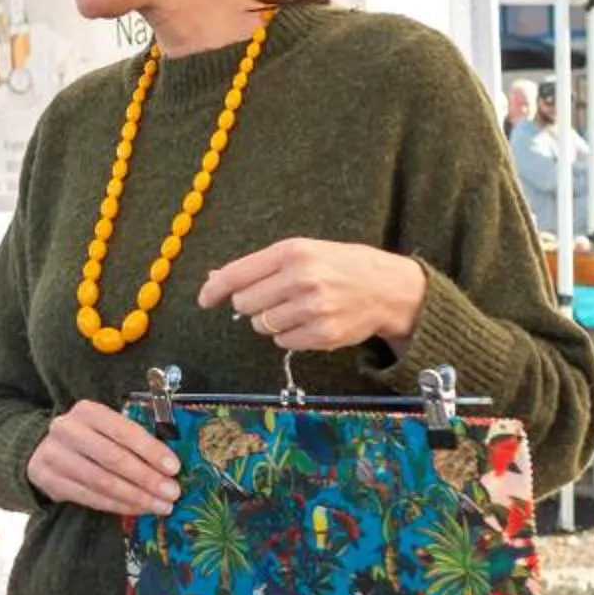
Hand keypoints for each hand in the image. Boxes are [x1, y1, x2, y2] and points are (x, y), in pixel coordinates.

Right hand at [25, 400, 181, 518]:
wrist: (44, 449)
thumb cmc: (89, 437)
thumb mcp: (107, 427)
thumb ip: (134, 439)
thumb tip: (171, 464)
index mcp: (87, 411)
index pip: (123, 430)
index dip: (150, 450)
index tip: (174, 468)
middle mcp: (67, 430)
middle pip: (113, 458)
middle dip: (147, 478)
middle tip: (172, 493)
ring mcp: (54, 456)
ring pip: (102, 482)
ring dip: (136, 497)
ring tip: (161, 506)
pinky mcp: (49, 481)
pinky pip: (90, 498)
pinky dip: (118, 506)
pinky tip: (138, 508)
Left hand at [195, 240, 427, 353]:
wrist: (389, 288)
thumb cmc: (341, 266)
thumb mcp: (304, 252)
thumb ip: (261, 265)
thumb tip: (215, 279)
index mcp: (293, 252)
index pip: (238, 274)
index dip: (215, 289)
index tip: (204, 299)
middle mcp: (301, 278)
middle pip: (245, 304)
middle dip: (251, 304)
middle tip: (274, 298)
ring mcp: (313, 308)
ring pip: (262, 325)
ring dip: (271, 321)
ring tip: (296, 308)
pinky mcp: (322, 335)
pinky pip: (283, 342)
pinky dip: (288, 335)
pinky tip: (308, 322)